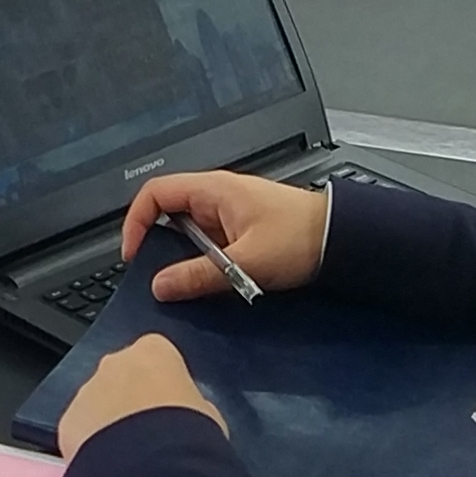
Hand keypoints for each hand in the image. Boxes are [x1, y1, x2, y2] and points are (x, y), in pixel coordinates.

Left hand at [56, 334, 224, 457]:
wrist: (153, 468)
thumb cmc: (189, 434)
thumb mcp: (206, 414)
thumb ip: (190, 403)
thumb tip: (183, 412)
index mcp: (153, 350)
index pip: (158, 356)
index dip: (164, 382)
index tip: (171, 406)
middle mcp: (114, 363)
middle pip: (121, 376)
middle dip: (130, 400)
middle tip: (147, 434)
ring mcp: (86, 391)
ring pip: (96, 404)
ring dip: (108, 424)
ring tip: (128, 457)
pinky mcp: (67, 423)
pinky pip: (80, 432)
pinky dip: (90, 446)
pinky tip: (108, 469)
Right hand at [118, 169, 330, 298]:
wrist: (341, 240)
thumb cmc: (301, 237)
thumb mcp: (245, 262)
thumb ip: (199, 275)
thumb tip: (161, 286)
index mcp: (214, 190)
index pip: (155, 193)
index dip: (136, 221)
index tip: (134, 253)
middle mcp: (217, 197)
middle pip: (168, 215)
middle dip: (159, 246)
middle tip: (158, 275)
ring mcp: (229, 214)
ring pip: (188, 233)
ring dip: (184, 258)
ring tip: (189, 284)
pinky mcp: (240, 231)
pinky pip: (208, 244)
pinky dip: (203, 263)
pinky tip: (211, 283)